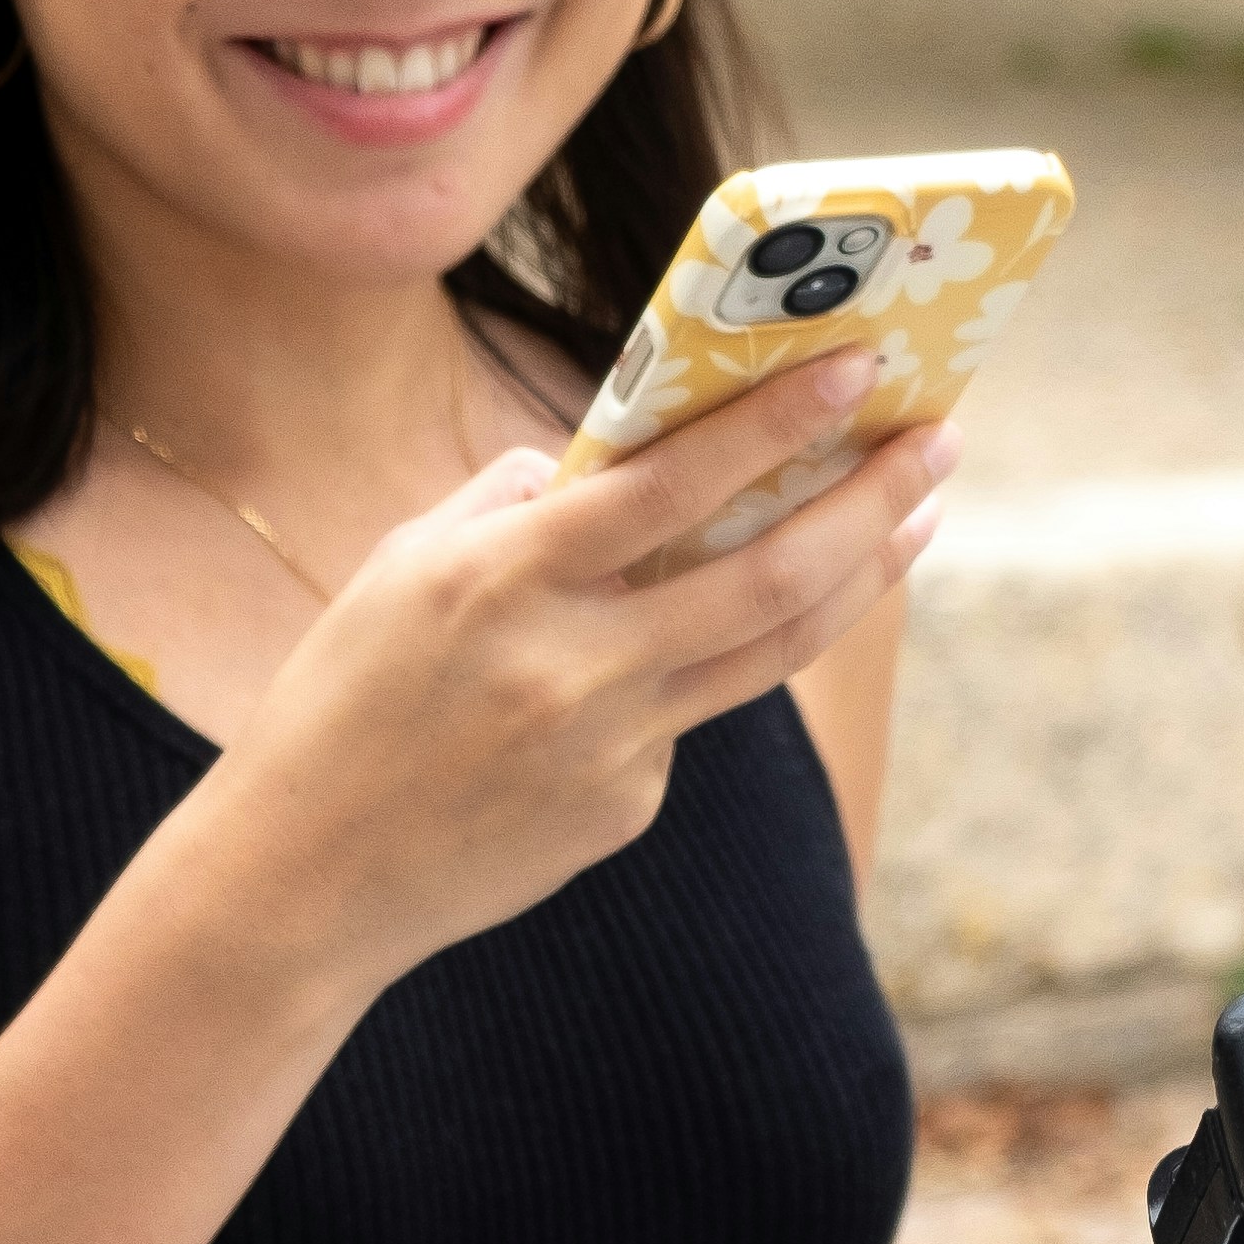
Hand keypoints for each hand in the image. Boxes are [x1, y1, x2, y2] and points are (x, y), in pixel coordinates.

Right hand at [204, 351, 953, 1003]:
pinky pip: (685, 717)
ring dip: (857, 576)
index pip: (671, 481)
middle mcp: (576, 663)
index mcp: (507, 576)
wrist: (303, 877)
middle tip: (940, 441)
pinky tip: (676, 654)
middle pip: (768, 573)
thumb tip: (603, 464)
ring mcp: (613, 747)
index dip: (776, 421)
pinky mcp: (628, 808)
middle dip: (870, 499)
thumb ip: (512, 506)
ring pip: (769, 649)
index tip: (856, 366)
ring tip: (915, 520)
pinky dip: (697, 666)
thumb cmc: (342, 698)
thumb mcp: (401, 568)